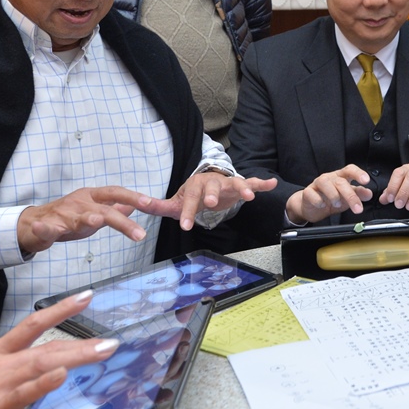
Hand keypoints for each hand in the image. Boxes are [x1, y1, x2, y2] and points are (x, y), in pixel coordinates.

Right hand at [0, 291, 119, 408]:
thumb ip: (16, 376)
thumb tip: (47, 375)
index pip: (32, 324)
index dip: (61, 308)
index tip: (85, 297)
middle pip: (46, 344)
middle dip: (82, 341)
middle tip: (111, 340)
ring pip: (43, 363)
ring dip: (78, 356)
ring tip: (103, 351)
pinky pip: (24, 392)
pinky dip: (45, 383)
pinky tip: (63, 375)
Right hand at [17, 186, 156, 253]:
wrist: (33, 222)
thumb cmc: (68, 216)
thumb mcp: (94, 211)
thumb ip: (114, 208)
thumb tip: (134, 205)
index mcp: (92, 197)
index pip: (115, 193)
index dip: (132, 197)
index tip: (150, 203)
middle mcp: (79, 203)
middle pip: (104, 210)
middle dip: (122, 222)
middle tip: (140, 234)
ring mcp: (63, 214)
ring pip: (78, 217)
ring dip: (87, 218)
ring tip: (97, 220)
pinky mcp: (46, 226)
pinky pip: (46, 228)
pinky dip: (44, 229)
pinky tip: (42, 228)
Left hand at [138, 172, 277, 230]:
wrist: (209, 184)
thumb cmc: (193, 195)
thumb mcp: (176, 201)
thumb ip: (158, 205)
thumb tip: (138, 204)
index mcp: (194, 186)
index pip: (189, 199)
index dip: (188, 212)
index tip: (186, 226)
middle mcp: (211, 182)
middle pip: (212, 187)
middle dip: (211, 195)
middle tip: (210, 204)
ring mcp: (227, 183)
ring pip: (235, 183)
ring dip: (242, 188)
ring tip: (249, 197)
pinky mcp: (240, 186)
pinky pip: (252, 183)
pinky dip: (261, 184)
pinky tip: (271, 184)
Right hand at [286, 164, 373, 224]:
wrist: (312, 207)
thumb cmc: (331, 199)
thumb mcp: (347, 197)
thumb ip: (358, 194)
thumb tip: (369, 194)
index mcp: (340, 177)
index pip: (350, 170)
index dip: (358, 173)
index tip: (366, 181)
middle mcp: (330, 178)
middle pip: (340, 182)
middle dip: (350, 195)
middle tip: (357, 208)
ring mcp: (317, 184)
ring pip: (324, 183)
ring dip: (333, 194)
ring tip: (337, 204)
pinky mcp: (308, 192)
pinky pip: (311, 193)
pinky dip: (317, 200)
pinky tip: (322, 205)